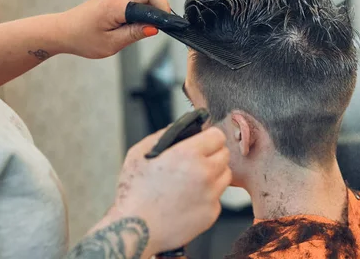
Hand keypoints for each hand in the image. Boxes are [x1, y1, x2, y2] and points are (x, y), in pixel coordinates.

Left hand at [58, 0, 169, 58]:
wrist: (63, 31)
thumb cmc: (82, 39)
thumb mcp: (111, 44)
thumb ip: (134, 34)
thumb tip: (154, 28)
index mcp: (116, 6)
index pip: (149, 3)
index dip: (162, 14)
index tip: (166, 27)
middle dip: (161, 3)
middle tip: (162, 22)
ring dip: (153, 0)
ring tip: (154, 20)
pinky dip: (145, 1)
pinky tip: (143, 16)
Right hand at [108, 127, 231, 256]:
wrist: (136, 230)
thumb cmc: (134, 193)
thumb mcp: (139, 154)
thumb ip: (163, 136)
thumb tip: (180, 130)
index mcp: (187, 154)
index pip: (217, 136)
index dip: (209, 137)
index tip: (202, 142)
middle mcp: (204, 173)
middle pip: (225, 154)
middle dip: (213, 154)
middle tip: (196, 161)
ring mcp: (210, 195)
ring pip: (225, 176)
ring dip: (213, 174)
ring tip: (191, 181)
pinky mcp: (211, 214)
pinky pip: (217, 197)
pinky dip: (207, 196)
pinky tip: (188, 199)